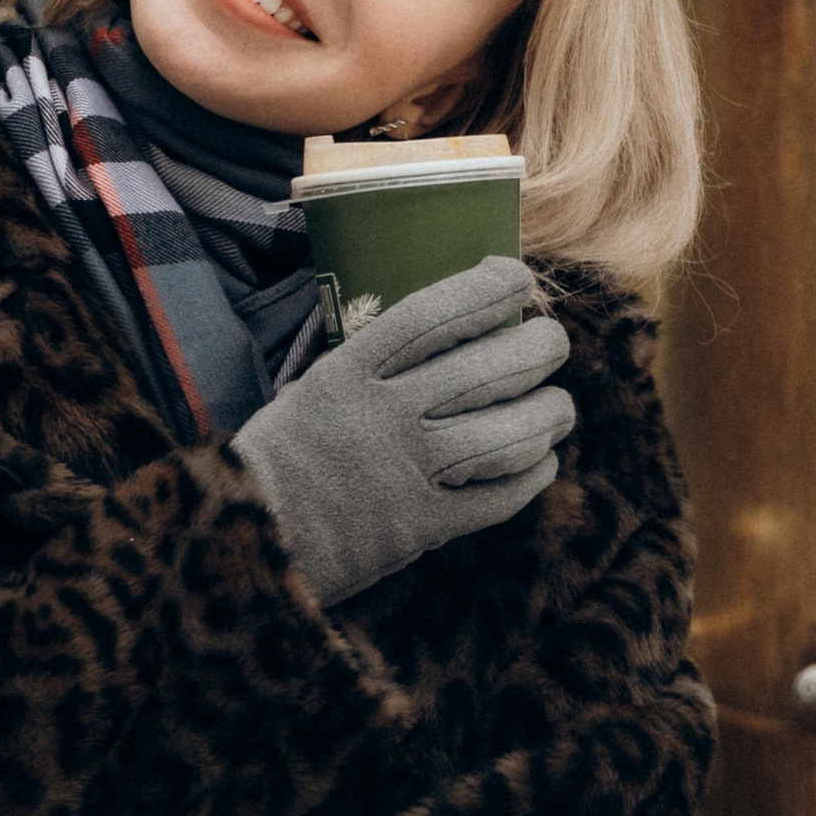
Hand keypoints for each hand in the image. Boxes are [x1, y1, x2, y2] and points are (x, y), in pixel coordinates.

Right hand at [232, 256, 572, 606]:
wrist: (254, 538)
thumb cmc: (285, 454)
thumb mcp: (317, 386)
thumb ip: (375, 362)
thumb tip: (451, 326)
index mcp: (349, 372)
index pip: (430, 316)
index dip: (484, 290)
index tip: (518, 277)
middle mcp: (382, 415)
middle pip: (481, 372)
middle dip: (535, 350)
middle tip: (553, 341)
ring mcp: (405, 473)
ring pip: (502, 435)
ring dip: (546, 417)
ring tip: (561, 407)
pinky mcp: (421, 526)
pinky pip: (496, 499)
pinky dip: (529, 478)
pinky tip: (542, 463)